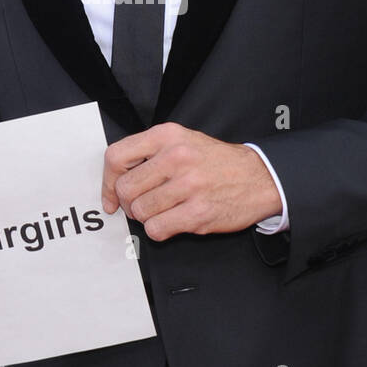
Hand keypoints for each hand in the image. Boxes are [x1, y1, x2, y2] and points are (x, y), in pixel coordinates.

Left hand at [101, 122, 282, 240]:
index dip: (107, 181)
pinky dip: (160, 230)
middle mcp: (176, 157)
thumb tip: (115, 181)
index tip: (111, 195)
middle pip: (125, 189)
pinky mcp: (198, 212)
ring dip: (147, 217)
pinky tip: (174, 221)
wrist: (259, 177)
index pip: (116, 157)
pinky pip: (157, 229)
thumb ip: (148, 154)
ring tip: (164, 211)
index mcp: (167, 136)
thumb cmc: (216, 162)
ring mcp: (188, 185)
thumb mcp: (182, 141)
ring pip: (140, 211)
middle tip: (143, 205)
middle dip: (129, 203)